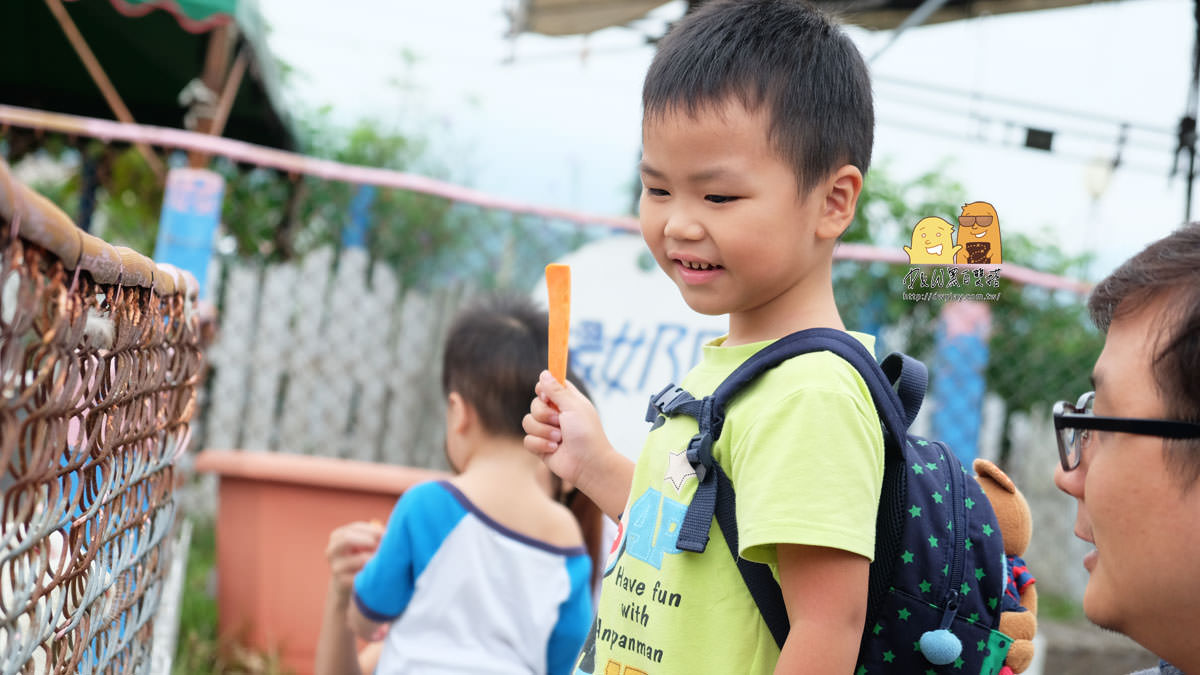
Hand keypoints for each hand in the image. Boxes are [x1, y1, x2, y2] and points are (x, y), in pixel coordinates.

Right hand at [325, 521, 383, 602]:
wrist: (343, 583)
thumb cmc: (357, 557)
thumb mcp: (361, 543)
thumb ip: (372, 536)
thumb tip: (389, 534)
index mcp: (336, 536)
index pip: (355, 527)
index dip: (373, 530)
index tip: (387, 534)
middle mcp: (331, 550)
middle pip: (348, 539)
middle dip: (369, 540)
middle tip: (383, 546)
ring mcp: (335, 567)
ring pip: (360, 559)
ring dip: (375, 558)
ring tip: (382, 558)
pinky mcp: (342, 581)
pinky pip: (363, 575)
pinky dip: (372, 572)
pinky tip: (377, 571)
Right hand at [523, 370, 608, 488]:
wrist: (588, 464)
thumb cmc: (586, 434)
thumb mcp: (573, 407)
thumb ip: (557, 390)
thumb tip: (544, 373)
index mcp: (567, 401)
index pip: (549, 386)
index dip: (545, 389)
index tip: (547, 395)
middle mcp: (556, 414)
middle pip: (534, 404)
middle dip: (544, 414)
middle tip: (559, 421)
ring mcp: (547, 431)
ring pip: (527, 421)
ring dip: (543, 431)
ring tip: (558, 439)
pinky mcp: (540, 446)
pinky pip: (527, 440)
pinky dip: (540, 444)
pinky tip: (554, 449)